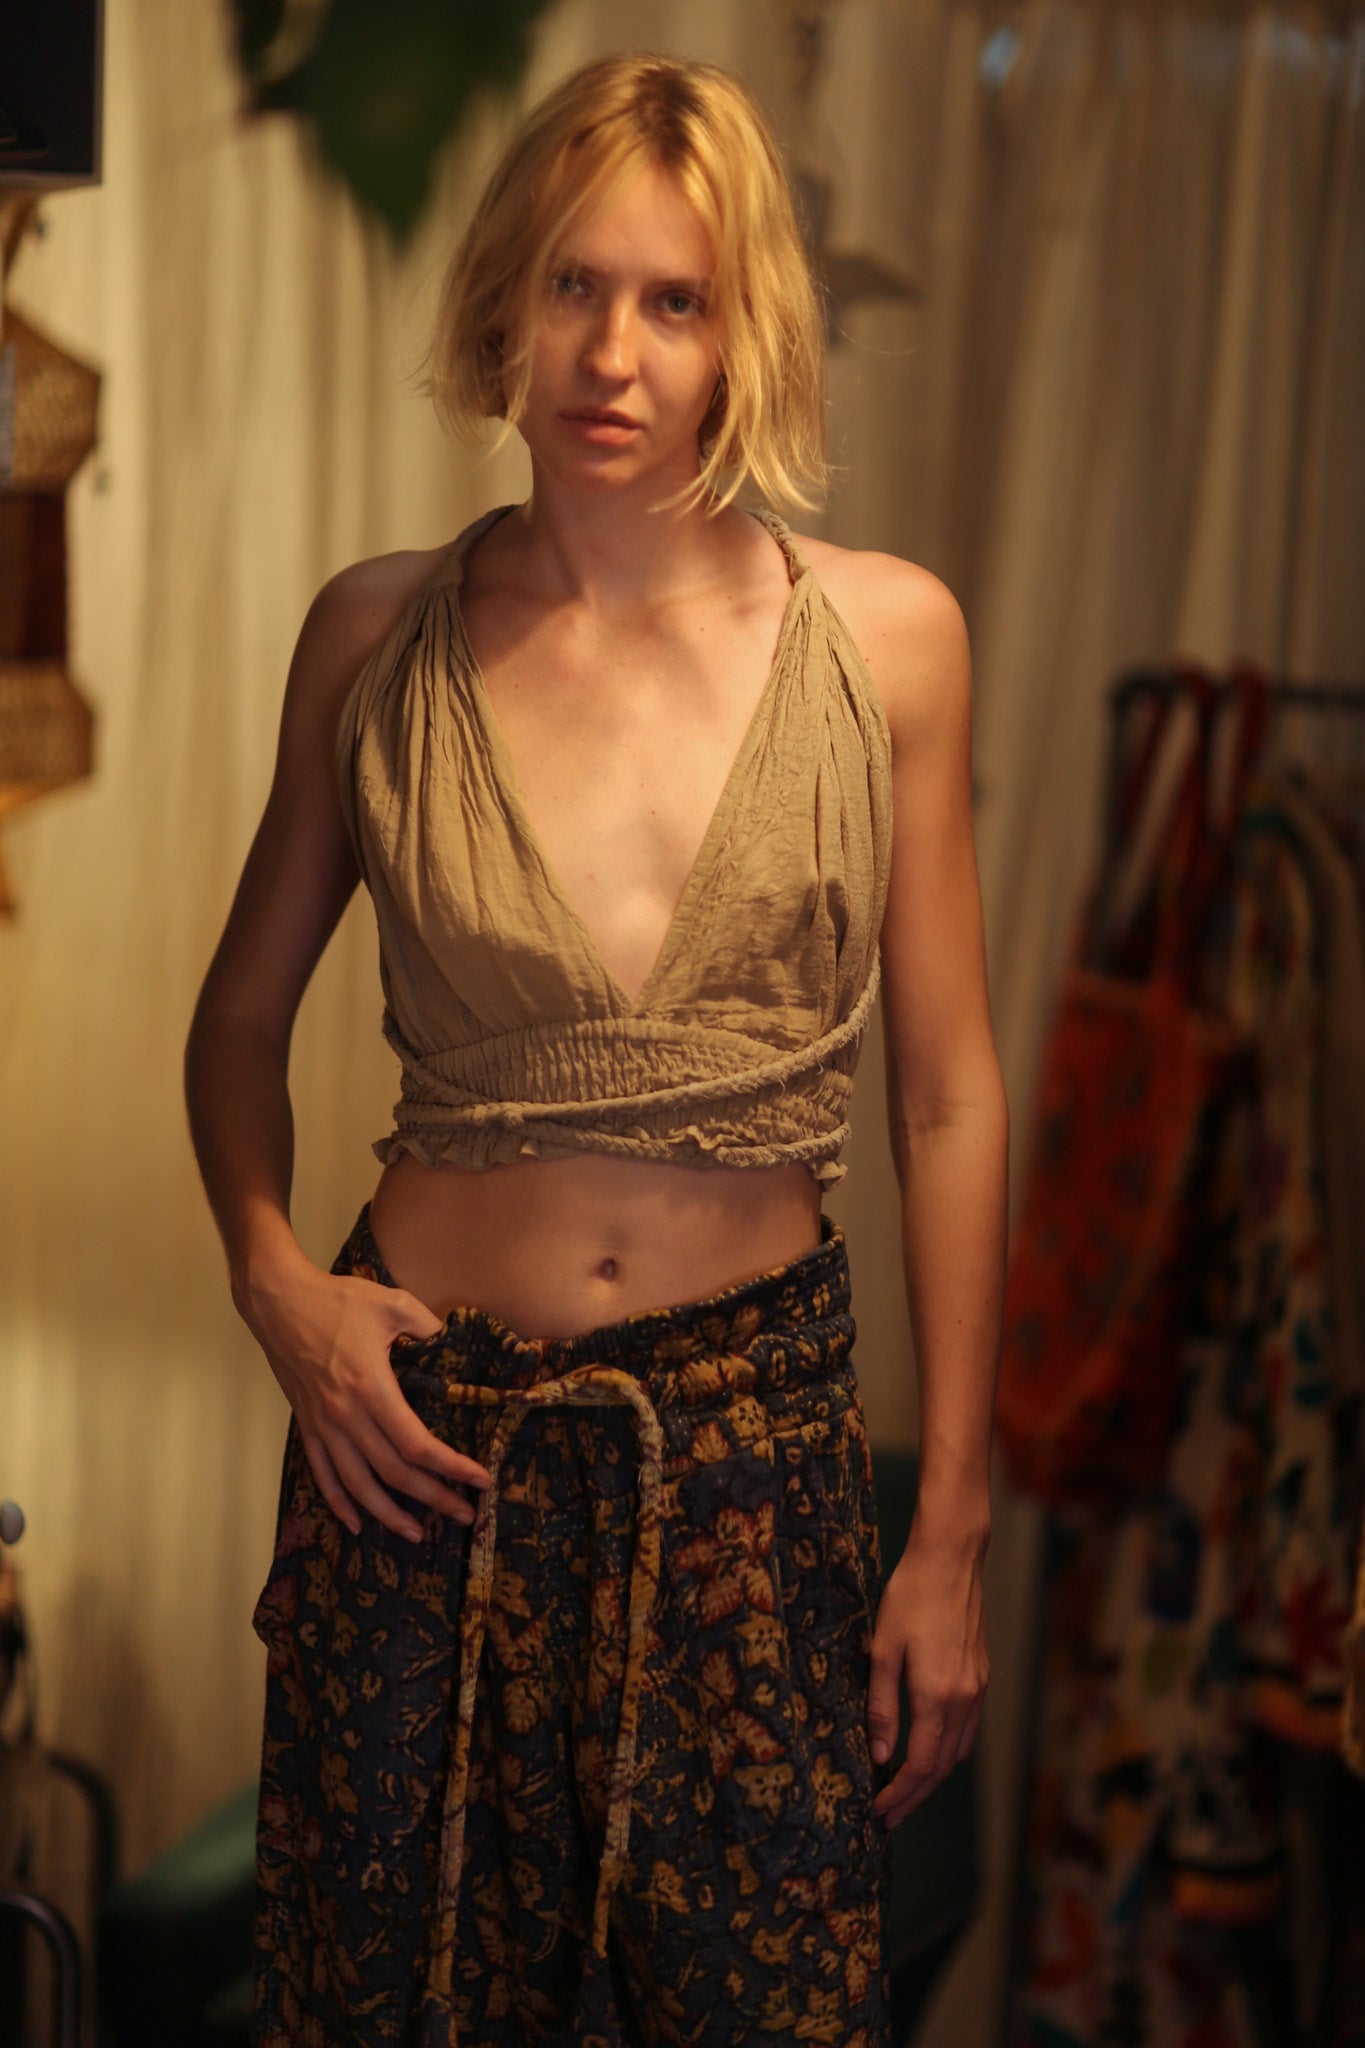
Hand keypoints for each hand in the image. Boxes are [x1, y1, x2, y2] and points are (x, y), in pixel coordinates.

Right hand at [238, 1253, 492, 1544]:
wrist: (279, 1302)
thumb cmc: (335, 1300)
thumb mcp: (392, 1303)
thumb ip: (427, 1325)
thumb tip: (451, 1341)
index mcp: (372, 1389)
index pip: (417, 1444)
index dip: (451, 1467)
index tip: (479, 1480)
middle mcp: (346, 1416)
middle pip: (394, 1473)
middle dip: (433, 1498)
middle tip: (463, 1515)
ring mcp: (323, 1426)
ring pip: (358, 1485)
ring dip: (388, 1514)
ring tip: (416, 1533)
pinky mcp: (307, 1426)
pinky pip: (323, 1474)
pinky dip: (340, 1503)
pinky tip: (357, 1523)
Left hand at [866, 1512, 988, 1828]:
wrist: (951, 1559)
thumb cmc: (911, 1597)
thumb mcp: (883, 1649)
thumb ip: (882, 1705)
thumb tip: (881, 1754)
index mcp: (937, 1696)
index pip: (920, 1765)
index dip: (899, 1793)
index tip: (878, 1811)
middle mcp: (964, 1699)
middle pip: (940, 1767)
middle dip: (914, 1796)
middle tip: (888, 1815)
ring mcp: (977, 1688)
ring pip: (957, 1752)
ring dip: (932, 1777)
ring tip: (904, 1790)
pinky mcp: (981, 1676)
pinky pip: (967, 1730)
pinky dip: (948, 1751)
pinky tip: (929, 1750)